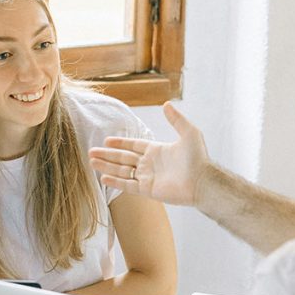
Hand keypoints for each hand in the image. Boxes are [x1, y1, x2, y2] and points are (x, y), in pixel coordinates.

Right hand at [88, 102, 210, 206]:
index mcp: (157, 150)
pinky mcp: (148, 190)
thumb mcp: (189, 133)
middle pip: (124, 158)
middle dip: (108, 155)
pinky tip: (103, 177)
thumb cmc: (199, 158)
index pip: (134, 145)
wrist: (202, 181)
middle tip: (91, 152)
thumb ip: (176, 119)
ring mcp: (148, 177)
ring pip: (123, 171)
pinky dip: (115, 181)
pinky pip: (128, 185)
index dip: (120, 143)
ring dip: (107, 166)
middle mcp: (150, 164)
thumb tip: (166, 104)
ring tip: (92, 162)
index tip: (107, 140)